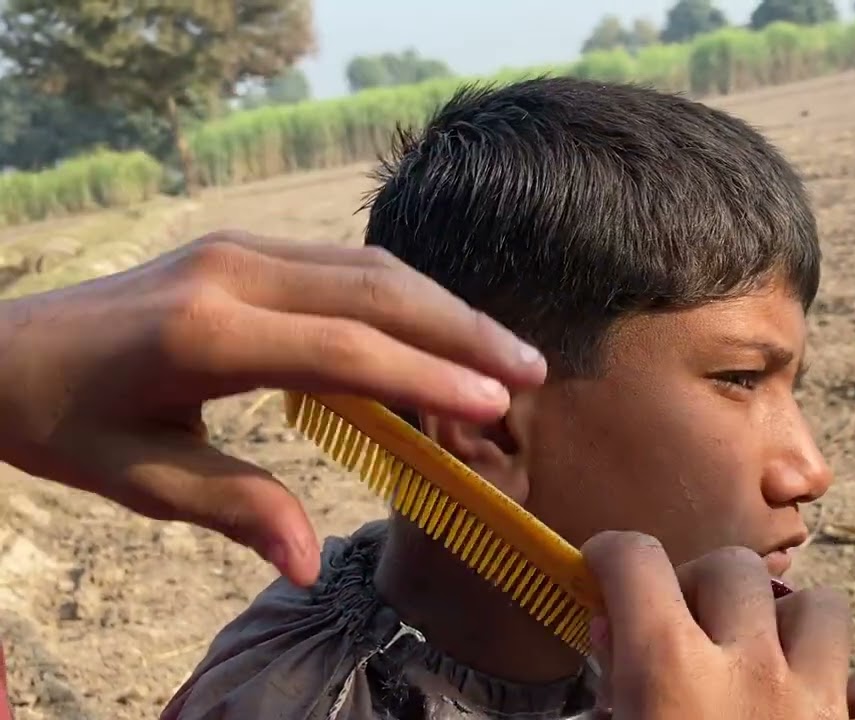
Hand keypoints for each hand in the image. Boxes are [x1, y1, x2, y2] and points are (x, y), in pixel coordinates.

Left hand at [0, 230, 545, 586]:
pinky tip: (440, 326)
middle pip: (375, 291)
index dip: (426, 377)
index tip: (495, 403)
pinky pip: (344, 262)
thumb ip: (233, 507)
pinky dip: (404, 295)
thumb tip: (307, 563)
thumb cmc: (62, 420)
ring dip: (444, 307)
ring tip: (505, 351)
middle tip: (532, 371)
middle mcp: (230, 274)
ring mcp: (237, 250)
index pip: (343, 349)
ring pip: (369, 266)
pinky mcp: (242, 248)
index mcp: (203, 335)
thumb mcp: (135, 479)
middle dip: (462, 330)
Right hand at [582, 532, 851, 718]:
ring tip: (769, 666)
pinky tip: (844, 707)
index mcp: (669, 677)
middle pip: (732, 567)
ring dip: (791, 627)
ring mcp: (821, 706)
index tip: (607, 572)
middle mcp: (752, 674)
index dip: (613, 558)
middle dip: (704, 590)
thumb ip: (612, 684)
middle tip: (689, 636)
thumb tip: (610, 635)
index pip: (635, 562)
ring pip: (821, 607)